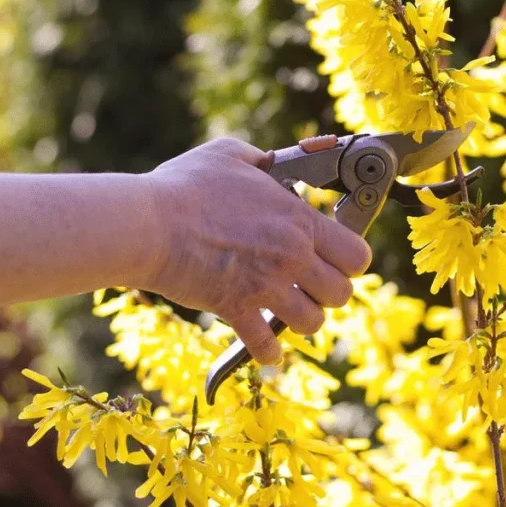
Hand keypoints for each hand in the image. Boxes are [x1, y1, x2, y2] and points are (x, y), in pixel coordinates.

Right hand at [140, 137, 371, 364]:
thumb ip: (259, 159)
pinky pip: (266, 346)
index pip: (357, 253)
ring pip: (313, 322)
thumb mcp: (228, 155)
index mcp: (298, 220)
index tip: (335, 258)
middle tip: (311, 286)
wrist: (148, 223)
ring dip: (303, 319)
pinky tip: (266, 346)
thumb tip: (268, 161)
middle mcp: (292, 256)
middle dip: (329, 292)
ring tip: (288, 310)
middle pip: (342, 293)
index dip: (351, 259)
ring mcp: (266, 286)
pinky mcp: (237, 309)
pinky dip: (268, 351)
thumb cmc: (185, 187)